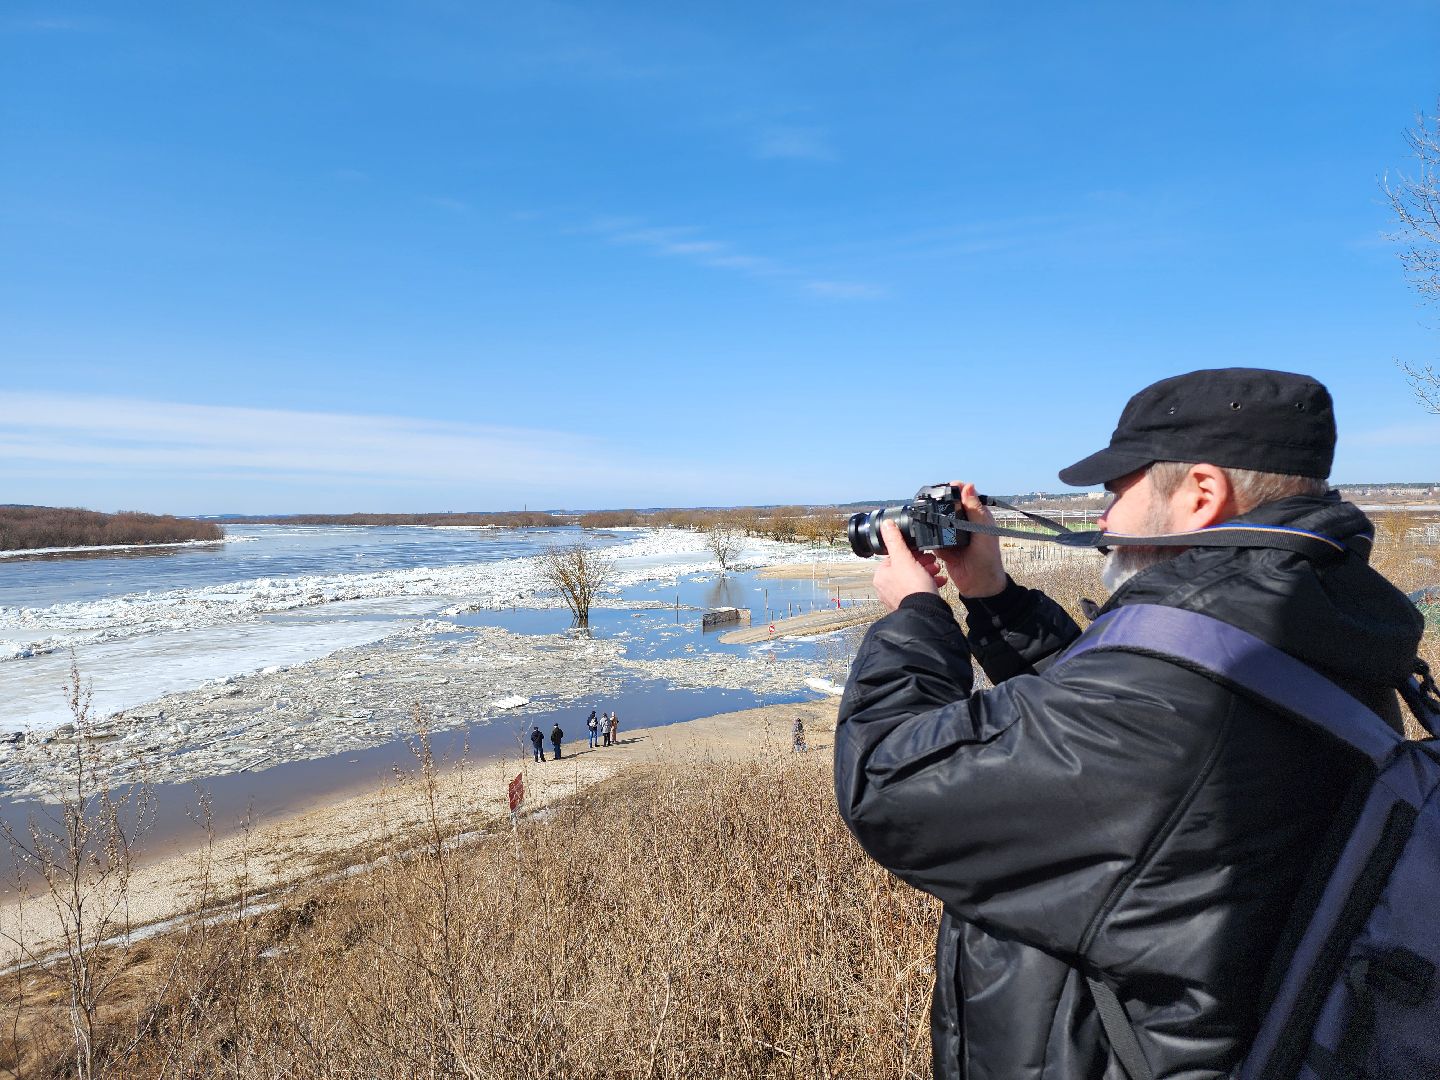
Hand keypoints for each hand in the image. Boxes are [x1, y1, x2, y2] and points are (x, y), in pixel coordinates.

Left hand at [872, 520, 948, 610]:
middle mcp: (885, 588)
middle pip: (904, 568)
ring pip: (912, 579)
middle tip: (932, 560)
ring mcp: (897, 597)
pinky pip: (918, 590)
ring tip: (936, 570)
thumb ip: (895, 540)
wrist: (925, 612)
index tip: (922, 552)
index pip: (894, 557)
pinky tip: (939, 582)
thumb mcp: (904, 558)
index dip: (910, 552)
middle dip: (921, 562)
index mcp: (881, 576)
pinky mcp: (908, 604)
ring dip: (926, 572)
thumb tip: (886, 525)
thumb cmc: (913, 587)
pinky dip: (929, 584)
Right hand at [934, 481, 1005, 598]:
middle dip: (941, 504)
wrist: (980, 585)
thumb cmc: (988, 558)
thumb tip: (969, 486)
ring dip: (934, 521)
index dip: (956, 489)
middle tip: (932, 500)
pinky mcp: (944, 548)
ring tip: (927, 518)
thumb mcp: (984, 531)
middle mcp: (965, 524)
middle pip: (949, 507)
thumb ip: (975, 510)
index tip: (948, 485)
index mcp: (977, 516)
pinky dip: (931, 539)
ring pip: (939, 522)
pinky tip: (930, 539)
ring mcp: (953, 536)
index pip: (965, 496)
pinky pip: (933, 539)